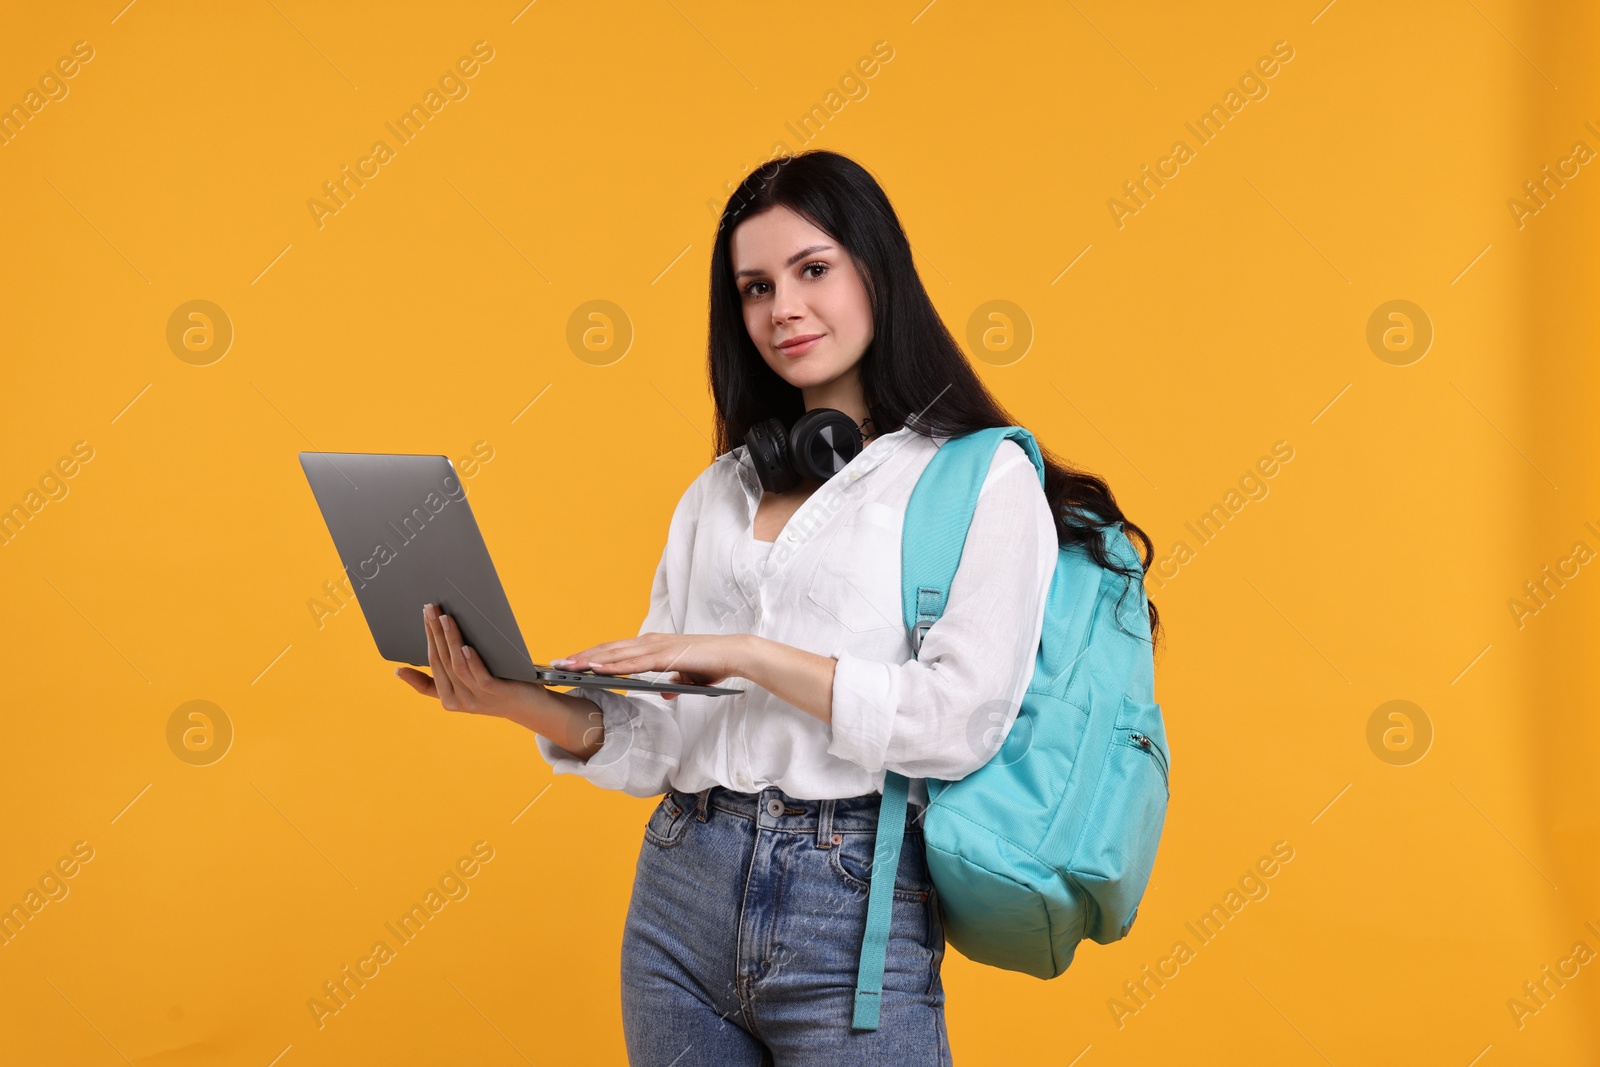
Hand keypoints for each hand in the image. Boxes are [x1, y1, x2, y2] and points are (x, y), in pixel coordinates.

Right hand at [395, 603, 549, 717]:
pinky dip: (472, 661)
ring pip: (458, 666)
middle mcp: (461, 700)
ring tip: (445, 619)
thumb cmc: (497, 689)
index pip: (433, 665)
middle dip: (434, 633)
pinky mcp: (496, 693)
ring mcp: (478, 698)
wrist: (530, 707)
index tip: (419, 622)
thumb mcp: (467, 687)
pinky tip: (467, 646)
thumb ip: (445, 677)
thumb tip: (409, 668)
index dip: (426, 641)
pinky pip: (480, 677)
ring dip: (450, 640)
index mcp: (449, 699)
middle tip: (430, 610)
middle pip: (443, 661)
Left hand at [551, 632, 745, 700]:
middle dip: (581, 657)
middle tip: (556, 664)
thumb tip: (665, 690)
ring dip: (589, 660)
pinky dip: (611, 664)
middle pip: (607, 649)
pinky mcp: (663, 656)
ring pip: (614, 654)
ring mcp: (655, 647)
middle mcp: (649, 642)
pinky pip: (631, 662)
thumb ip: (673, 681)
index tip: (570, 662)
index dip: (592, 655)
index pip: (615, 650)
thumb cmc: (711, 664)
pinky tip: (595, 669)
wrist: (733, 654)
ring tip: (567, 666)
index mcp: (651, 646)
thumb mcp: (686, 677)